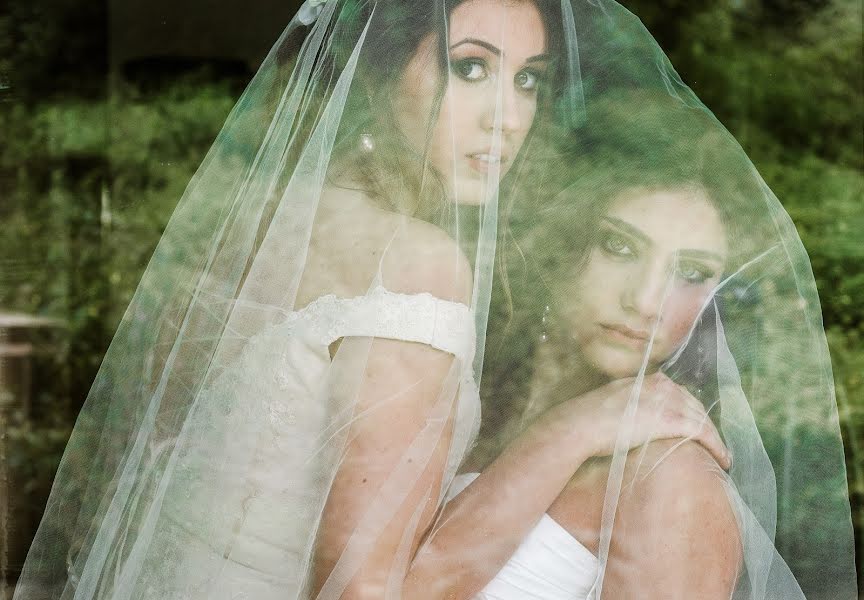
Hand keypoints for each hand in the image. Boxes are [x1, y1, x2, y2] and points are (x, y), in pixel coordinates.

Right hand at [562, 372, 730, 469]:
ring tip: (721, 456)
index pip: (680, 396)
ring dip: (714, 438)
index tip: (696, 428)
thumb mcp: (612, 401)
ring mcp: (667, 401)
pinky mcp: (671, 419)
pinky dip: (716, 446)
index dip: (691, 413)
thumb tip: (633, 419)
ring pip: (702, 419)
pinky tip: (723, 460)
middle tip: (714, 445)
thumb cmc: (588, 419)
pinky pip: (703, 432)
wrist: (580, 425)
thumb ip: (630, 404)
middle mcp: (662, 386)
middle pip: (695, 406)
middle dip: (706, 425)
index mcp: (648, 380)